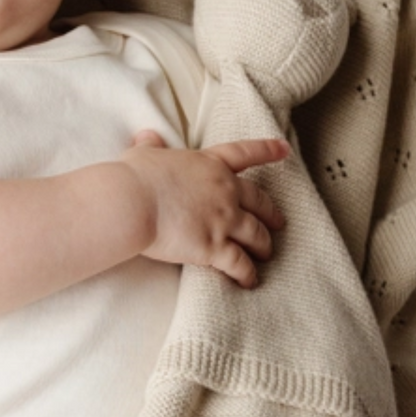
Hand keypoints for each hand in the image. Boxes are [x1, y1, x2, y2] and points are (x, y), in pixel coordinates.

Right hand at [121, 130, 287, 286]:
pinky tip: (249, 281)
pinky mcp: (215, 247)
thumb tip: (147, 135)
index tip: (284, 150)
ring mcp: (223, 220)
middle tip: (279, 221)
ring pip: (256, 234)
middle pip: (259, 201)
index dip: (267, 150)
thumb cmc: (135, 177)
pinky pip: (240, 264)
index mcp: (209, 165)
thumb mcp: (142, 154)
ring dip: (264, 245)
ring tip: (265, 253)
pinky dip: (247, 274)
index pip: (244, 153)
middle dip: (271, 213)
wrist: (132, 202)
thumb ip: (150, 145)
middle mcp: (224, 191)